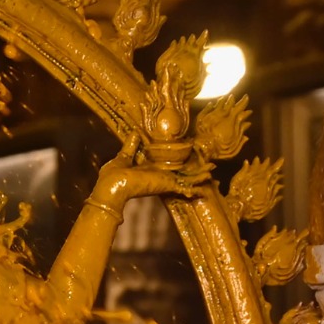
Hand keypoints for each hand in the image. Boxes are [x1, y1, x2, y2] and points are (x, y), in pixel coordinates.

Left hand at [92, 137, 208, 205]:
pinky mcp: (165, 185)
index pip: (168, 166)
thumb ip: (131, 146)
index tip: (190, 155)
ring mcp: (163, 182)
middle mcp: (159, 176)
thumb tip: (135, 132)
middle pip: (182, 173)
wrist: (111, 186)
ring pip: (186, 180)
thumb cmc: (113, 175)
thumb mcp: (123, 156)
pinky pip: (183, 188)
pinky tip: (205, 191)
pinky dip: (194, 190)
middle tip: (209, 166)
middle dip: (195, 170)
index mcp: (150, 169)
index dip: (180, 162)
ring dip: (199, 177)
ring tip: (212, 173)